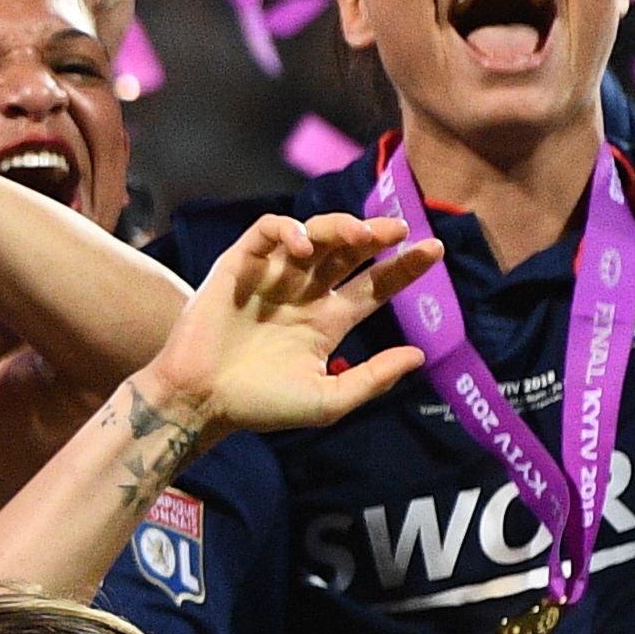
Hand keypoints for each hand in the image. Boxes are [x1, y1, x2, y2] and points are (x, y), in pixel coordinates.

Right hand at [137, 214, 433, 443]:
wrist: (201, 402)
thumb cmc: (260, 406)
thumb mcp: (328, 400)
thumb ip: (372, 378)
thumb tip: (418, 354)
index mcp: (328, 321)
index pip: (375, 285)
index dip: (404, 268)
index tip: (434, 250)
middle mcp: (304, 293)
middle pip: (348, 252)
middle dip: (375, 236)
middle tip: (397, 229)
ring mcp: (272, 277)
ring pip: (313, 234)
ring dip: (339, 227)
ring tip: (360, 235)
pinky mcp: (238, 265)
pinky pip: (266, 232)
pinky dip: (288, 230)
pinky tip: (303, 246)